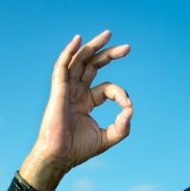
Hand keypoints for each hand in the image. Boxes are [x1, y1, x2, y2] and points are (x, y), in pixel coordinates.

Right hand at [19, 31, 132, 190]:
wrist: (61, 156)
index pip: (108, 88)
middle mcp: (76, 92)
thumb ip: (123, 126)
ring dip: (93, 47)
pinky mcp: (58, 90)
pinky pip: (62, 66)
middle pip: (93, 66)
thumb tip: (131, 110)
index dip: (121, 94)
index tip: (128, 106)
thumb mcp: (109, 137)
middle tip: (128, 48)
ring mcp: (66, 89)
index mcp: (87, 101)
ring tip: (108, 34)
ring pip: (79, 61)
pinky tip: (78, 40)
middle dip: (109, 55)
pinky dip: (69, 52)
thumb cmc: (80, 149)